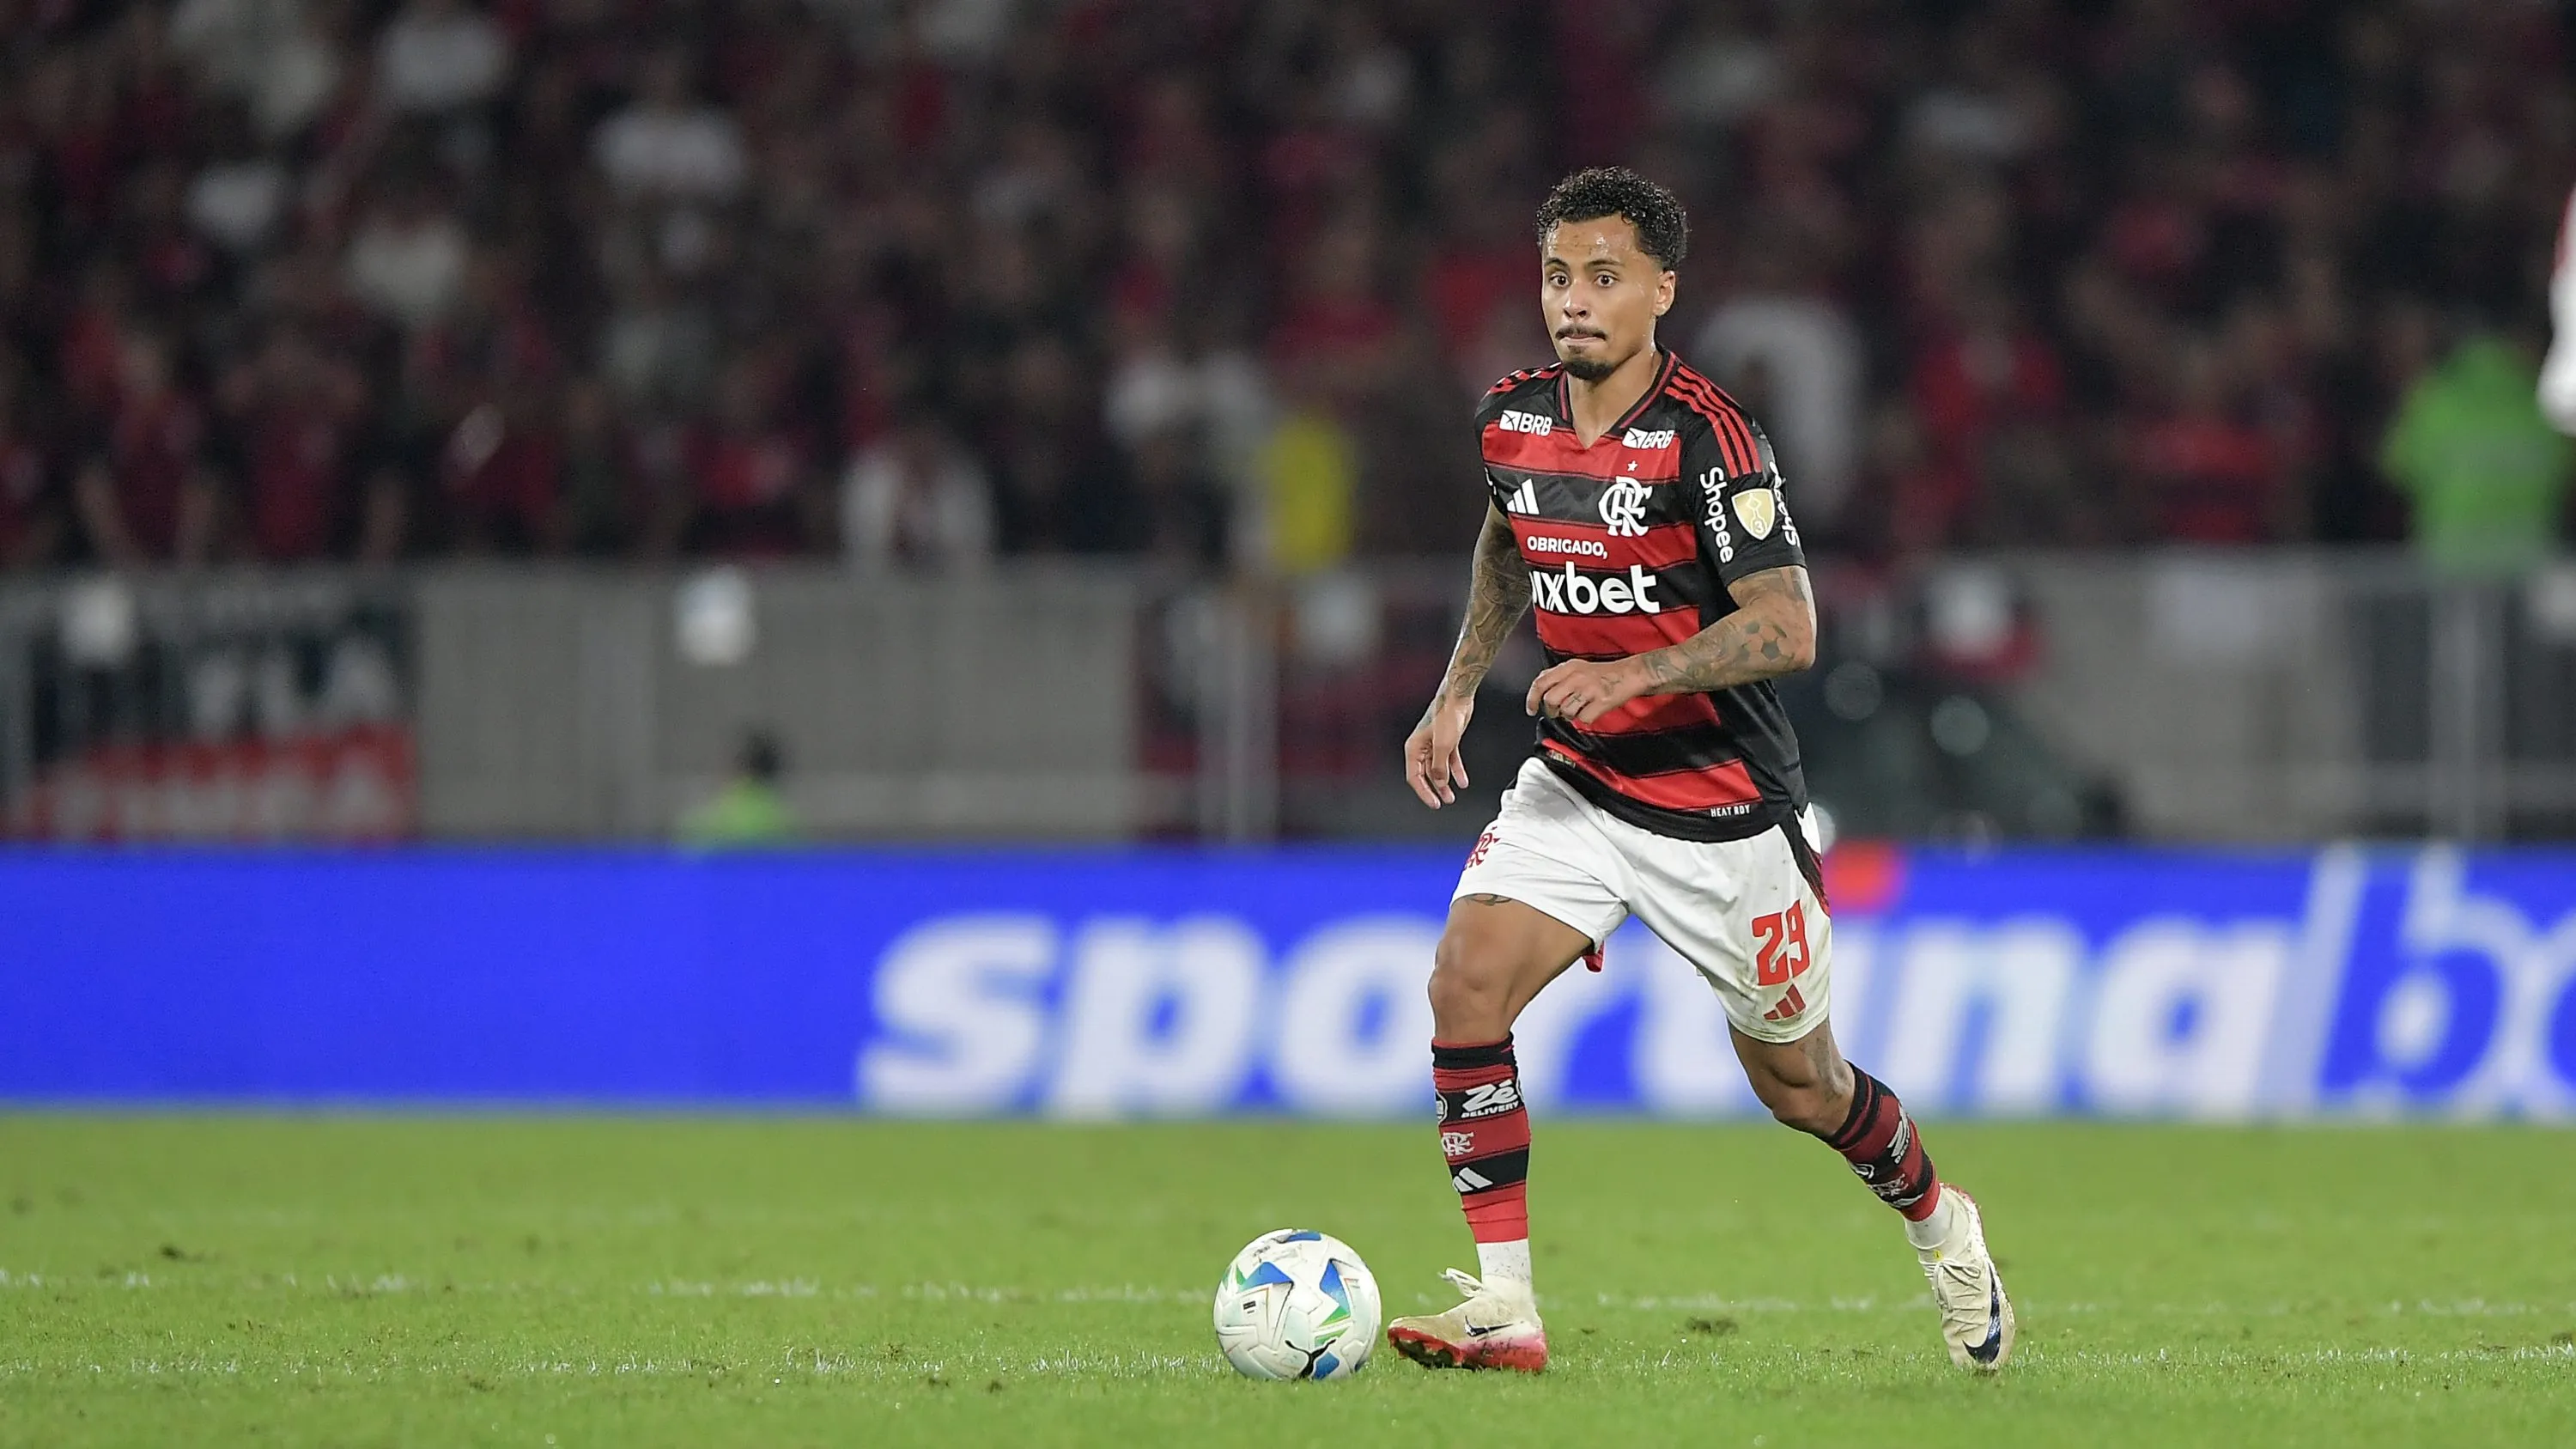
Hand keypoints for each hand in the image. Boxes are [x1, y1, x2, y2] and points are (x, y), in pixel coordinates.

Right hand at [1404, 693, 1475, 807]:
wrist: (1457, 698)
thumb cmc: (1446, 716)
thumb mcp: (1443, 746)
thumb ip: (1439, 767)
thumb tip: (1439, 783)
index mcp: (1414, 748)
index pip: (1414, 777)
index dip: (1424, 792)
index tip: (1434, 803)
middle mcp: (1422, 748)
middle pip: (1425, 775)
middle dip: (1435, 790)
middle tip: (1443, 802)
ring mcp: (1434, 745)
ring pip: (1438, 770)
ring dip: (1445, 783)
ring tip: (1451, 796)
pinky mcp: (1446, 742)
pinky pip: (1449, 761)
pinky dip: (1455, 772)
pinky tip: (1462, 781)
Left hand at [1525, 658, 1644, 725]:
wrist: (1630, 674)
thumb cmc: (1604, 673)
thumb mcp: (1578, 667)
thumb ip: (1558, 676)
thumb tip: (1539, 689)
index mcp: (1569, 667)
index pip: (1541, 682)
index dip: (1531, 699)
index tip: (1531, 709)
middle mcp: (1576, 676)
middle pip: (1550, 700)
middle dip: (1552, 711)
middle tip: (1559, 712)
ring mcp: (1589, 689)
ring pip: (1566, 711)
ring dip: (1570, 715)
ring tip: (1580, 708)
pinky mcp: (1600, 701)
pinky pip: (1583, 719)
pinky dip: (1586, 719)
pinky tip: (1591, 711)